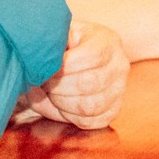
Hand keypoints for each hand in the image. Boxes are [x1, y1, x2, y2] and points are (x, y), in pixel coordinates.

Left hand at [12, 19, 127, 130]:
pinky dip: (71, 117)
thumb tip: (38, 71)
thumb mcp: (59, 37)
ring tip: (52, 93)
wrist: (82, 55)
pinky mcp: (113, 110)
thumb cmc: (66, 45)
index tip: (45, 69)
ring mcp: (119, 90)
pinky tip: (61, 105)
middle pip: (89, 83)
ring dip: (62, 103)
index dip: (64, 67)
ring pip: (90, 106)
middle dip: (58, 87)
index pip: (91, 56)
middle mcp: (119, 65)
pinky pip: (91, 121)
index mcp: (107, 41)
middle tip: (44, 83)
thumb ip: (50, 50)